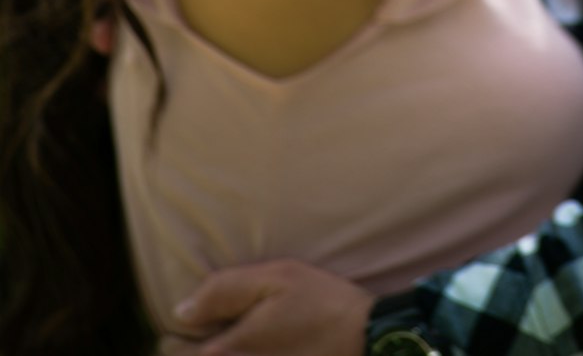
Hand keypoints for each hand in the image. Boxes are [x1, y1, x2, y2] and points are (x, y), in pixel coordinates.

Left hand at [173, 259, 373, 355]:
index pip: (171, 351)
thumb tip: (181, 311)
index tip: (193, 320)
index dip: (174, 334)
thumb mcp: (275, 278)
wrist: (367, 341)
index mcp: (225, 352)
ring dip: (212, 352)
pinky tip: (252, 347)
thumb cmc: (320, 304)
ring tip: (231, 340)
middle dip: (189, 349)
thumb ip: (223, 291)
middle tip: (209, 329)